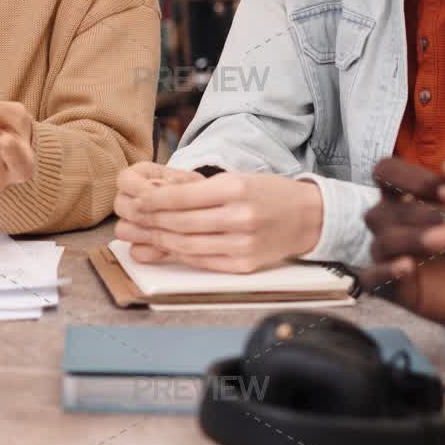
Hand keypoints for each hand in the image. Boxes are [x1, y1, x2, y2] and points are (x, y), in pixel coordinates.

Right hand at [112, 162, 202, 260]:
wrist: (205, 212)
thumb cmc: (195, 191)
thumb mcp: (192, 181)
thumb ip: (178, 181)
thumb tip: (163, 184)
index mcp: (137, 176)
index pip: (125, 180)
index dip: (142, 190)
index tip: (163, 196)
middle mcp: (128, 198)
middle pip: (120, 206)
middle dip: (144, 213)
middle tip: (167, 217)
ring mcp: (130, 223)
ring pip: (122, 230)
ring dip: (146, 233)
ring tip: (169, 233)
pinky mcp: (138, 245)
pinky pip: (135, 251)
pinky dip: (152, 252)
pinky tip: (169, 247)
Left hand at [112, 169, 324, 271]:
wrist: (308, 217)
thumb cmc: (268, 194)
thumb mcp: (238, 179)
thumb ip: (202, 190)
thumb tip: (158, 198)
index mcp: (235, 189)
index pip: (182, 197)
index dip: (155, 200)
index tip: (140, 199)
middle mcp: (239, 217)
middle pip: (181, 223)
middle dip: (153, 220)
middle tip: (136, 217)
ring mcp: (242, 245)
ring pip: (187, 245)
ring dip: (162, 239)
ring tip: (148, 232)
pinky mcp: (245, 265)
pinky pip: (203, 261)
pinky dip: (182, 254)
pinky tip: (171, 246)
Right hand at [359, 156, 444, 327]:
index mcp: (404, 192)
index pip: (386, 172)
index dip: (414, 179)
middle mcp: (389, 219)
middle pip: (385, 210)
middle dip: (425, 214)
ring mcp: (387, 254)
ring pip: (384, 242)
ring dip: (414, 239)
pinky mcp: (391, 286)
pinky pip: (372, 279)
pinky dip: (386, 272)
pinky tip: (408, 267)